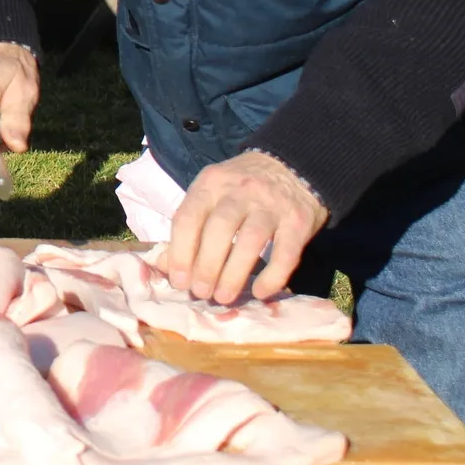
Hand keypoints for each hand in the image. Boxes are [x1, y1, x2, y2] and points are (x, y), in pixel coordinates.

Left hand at [161, 150, 327, 303]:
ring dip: (234, 273)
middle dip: (207, 265)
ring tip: (224, 297)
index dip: (181, 252)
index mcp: (210, 183)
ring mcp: (271, 204)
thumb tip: (166, 267)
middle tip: (202, 293)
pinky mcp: (298, 220)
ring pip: (250, 239)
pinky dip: (273, 275)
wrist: (292, 167)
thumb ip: (191, 226)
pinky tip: (261, 292)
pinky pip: (286, 252)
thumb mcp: (211, 195)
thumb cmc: (241, 189)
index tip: (179, 281)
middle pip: (219, 229)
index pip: (188, 217)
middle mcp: (240, 190)